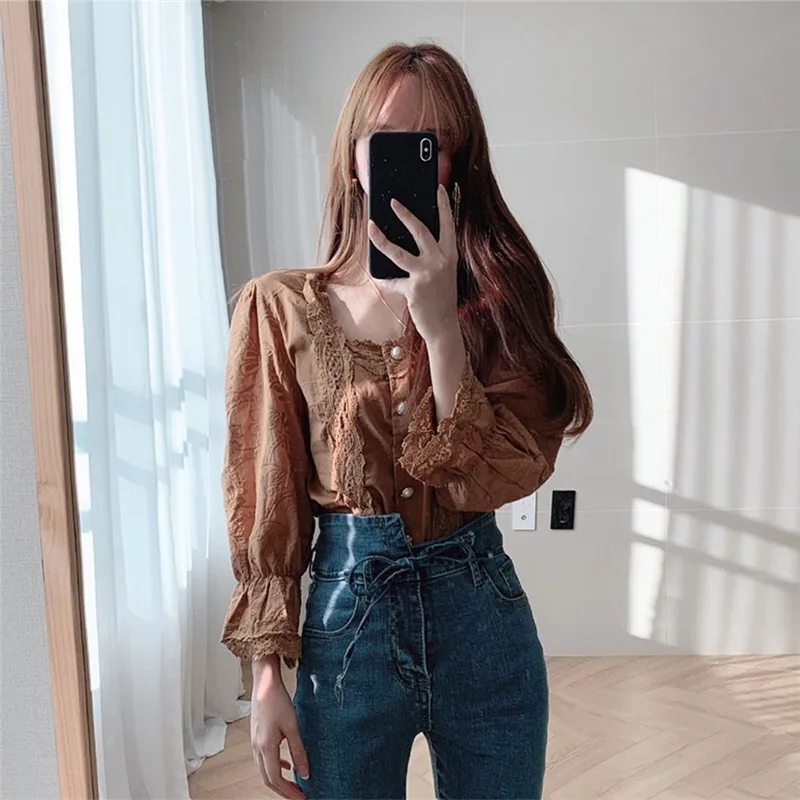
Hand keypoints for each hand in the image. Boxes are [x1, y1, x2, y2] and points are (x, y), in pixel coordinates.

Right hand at [251, 659, 308, 799]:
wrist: (264, 684)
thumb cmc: (277, 701)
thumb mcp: (292, 726)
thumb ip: (298, 751)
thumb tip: (306, 773)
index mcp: (265, 747)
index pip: (275, 779)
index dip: (289, 792)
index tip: (302, 798)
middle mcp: (257, 748)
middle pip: (268, 779)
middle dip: (283, 791)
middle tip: (299, 796)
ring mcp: (255, 743)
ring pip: (265, 770)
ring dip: (279, 781)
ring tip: (294, 786)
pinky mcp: (258, 737)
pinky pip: (265, 760)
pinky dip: (276, 767)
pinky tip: (287, 766)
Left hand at [367, 184, 458, 343]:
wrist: (444, 326)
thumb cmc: (440, 297)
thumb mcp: (442, 273)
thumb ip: (432, 257)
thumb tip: (407, 239)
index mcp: (450, 255)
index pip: (448, 225)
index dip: (444, 206)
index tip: (438, 188)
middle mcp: (440, 262)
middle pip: (420, 231)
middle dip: (404, 214)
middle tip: (392, 202)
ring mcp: (426, 275)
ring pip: (398, 252)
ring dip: (381, 239)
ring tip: (371, 227)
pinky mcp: (413, 289)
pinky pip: (392, 280)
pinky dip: (385, 279)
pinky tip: (378, 275)